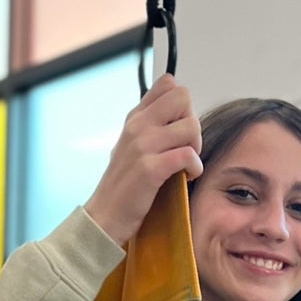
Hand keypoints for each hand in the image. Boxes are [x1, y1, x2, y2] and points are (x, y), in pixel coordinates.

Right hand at [84, 74, 203, 247]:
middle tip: (186, 146)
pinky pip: (187, 155)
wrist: (105, 216)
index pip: (166, 84)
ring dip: (196, 148)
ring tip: (186, 165)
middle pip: (182, 97)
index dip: (181, 104)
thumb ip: (150, 126)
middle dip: (192, 122)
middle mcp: (138, 126)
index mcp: (135, 118)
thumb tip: (179, 113)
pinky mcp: (150, 169)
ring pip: (190, 126)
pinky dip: (195, 168)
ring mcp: (143, 146)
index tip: (177, 128)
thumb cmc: (123, 184)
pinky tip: (187, 177)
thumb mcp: (131, 146)